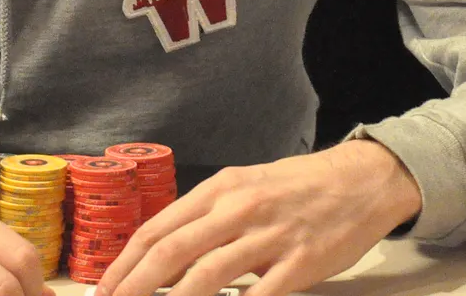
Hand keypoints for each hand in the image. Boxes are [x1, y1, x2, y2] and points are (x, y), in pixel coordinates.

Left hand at [98, 140, 419, 295]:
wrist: (361, 180)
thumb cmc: (297, 187)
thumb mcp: (245, 186)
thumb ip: (207, 217)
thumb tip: (163, 254)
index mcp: (220, 188)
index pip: (158, 228)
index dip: (125, 262)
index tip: (104, 289)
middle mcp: (238, 208)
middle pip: (172, 252)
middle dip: (135, 286)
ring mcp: (269, 235)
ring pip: (207, 274)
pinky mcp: (301, 262)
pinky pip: (260, 295)